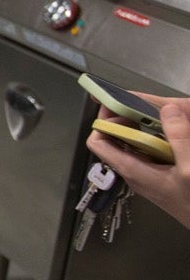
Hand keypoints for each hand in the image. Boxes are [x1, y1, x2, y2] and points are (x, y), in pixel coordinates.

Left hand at [86, 95, 189, 228]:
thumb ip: (179, 139)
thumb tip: (168, 109)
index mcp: (132, 170)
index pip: (99, 141)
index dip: (104, 120)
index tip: (120, 104)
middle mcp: (135, 171)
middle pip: (116, 139)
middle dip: (126, 118)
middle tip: (144, 104)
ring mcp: (148, 174)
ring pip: (135, 144)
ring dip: (143, 126)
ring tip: (160, 113)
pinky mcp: (162, 175)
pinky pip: (152, 151)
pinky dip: (158, 137)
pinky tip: (173, 132)